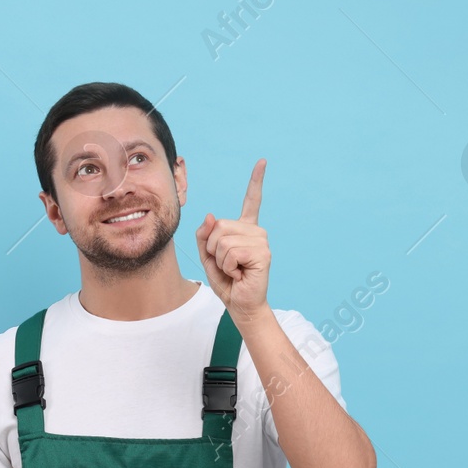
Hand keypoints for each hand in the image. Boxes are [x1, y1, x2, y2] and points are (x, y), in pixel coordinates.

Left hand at [195, 159, 270, 322]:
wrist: (241, 305)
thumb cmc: (227, 281)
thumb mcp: (208, 256)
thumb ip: (204, 235)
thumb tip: (210, 216)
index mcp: (245, 229)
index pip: (251, 200)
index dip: (256, 181)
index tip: (263, 162)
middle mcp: (256, 231)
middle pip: (219, 225)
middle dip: (213, 248)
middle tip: (227, 264)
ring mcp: (261, 241)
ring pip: (222, 240)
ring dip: (220, 260)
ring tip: (234, 269)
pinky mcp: (262, 253)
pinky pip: (231, 252)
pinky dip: (228, 266)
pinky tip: (240, 273)